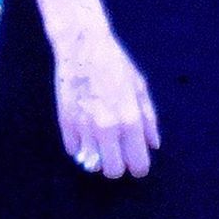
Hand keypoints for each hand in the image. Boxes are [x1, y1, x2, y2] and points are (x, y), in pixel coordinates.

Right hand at [52, 24, 160, 178]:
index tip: (135, 159)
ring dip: (97, 156)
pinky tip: (84, 129)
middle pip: (113, 172)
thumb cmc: (115, 63)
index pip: (138, 165)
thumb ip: (148, 119)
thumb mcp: (140, 87)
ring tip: (99, 139)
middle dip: (117, 165)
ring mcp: (84, 128)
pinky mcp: (65, 124)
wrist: (82, 46)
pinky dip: (80, 145)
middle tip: (117, 151)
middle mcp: (107, 129)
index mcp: (130, 120)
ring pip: (92, 165)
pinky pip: (74, 151)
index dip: (138, 165)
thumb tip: (153, 145)